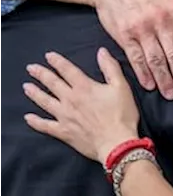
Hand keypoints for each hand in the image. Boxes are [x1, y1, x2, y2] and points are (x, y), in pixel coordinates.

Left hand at [23, 49, 140, 164]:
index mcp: (84, 88)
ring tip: (26, 87)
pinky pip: (45, 125)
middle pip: (52, 84)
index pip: (68, 70)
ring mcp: (64, 116)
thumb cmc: (122, 115)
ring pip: (45, 102)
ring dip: (34, 93)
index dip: (57, 62)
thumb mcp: (121, 87)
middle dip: (41, 74)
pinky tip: (28, 117)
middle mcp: (70, 100)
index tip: (49, 56)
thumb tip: (102, 52)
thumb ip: (110, 68)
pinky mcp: (63, 131)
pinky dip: (35, 121)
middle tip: (31, 68)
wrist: (116, 142)